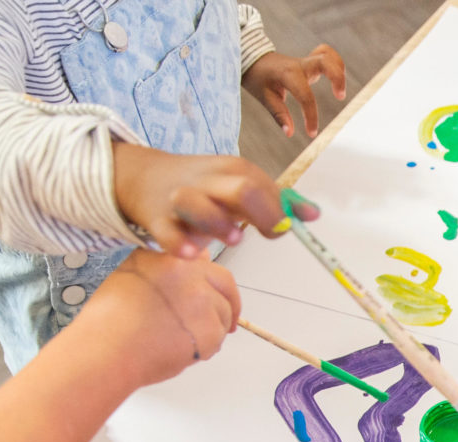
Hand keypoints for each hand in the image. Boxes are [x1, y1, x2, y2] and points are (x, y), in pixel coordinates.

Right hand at [67, 249, 239, 385]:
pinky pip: (218, 338)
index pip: (207, 262)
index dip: (213, 282)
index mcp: (170, 259)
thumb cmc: (109, 319)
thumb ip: (164, 266)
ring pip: (223, 314)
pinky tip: (182, 351)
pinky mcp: (209, 329)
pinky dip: (207, 347)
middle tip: (230, 323)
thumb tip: (198, 259)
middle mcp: (190, 274)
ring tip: (183, 340)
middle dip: (231, 303)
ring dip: (212, 328)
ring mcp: (202, 301)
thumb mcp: (130, 274)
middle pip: (225, 285)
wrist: (106, 349)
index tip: (215, 293)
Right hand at [112, 143, 319, 258]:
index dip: (283, 211)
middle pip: (242, 190)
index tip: (288, 227)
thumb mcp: (239, 185)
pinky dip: (180, 244)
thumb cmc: (204, 188)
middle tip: (272, 233)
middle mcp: (208, 182)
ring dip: (220, 224)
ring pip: (199, 205)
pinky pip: (168, 233)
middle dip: (265, 214)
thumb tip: (313, 215)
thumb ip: (275, 201)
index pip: (266, 187)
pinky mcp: (158, 221)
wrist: (143, 178)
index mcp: (233, 171)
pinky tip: (193, 254)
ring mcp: (180, 200)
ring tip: (234, 238)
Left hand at [242, 44, 347, 138]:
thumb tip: (289, 133)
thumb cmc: (257, 78)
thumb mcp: (265, 97)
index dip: (311, 117)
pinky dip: (334, 62)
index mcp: (288, 74)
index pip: (306, 96)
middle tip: (340, 96)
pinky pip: (325, 54)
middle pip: (325, 62)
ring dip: (339, 69)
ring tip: (340, 89)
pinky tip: (335, 75)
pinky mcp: (308, 61)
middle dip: (337, 77)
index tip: (312, 133)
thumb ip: (279, 115)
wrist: (252, 60)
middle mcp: (299, 65)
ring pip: (328, 56)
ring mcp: (305, 61)